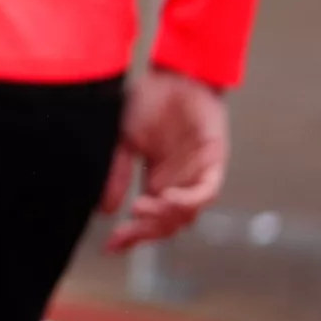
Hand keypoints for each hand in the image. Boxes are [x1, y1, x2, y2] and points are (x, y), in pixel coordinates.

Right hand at [102, 67, 228, 250]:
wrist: (171, 74)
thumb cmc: (147, 102)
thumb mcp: (122, 141)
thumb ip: (116, 173)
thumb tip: (107, 210)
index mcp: (156, 179)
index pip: (147, 219)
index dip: (131, 236)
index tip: (109, 247)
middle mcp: (177, 182)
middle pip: (167, 224)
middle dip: (144, 233)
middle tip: (123, 233)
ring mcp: (196, 173)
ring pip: (187, 214)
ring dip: (164, 218)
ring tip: (140, 209)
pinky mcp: (213, 161)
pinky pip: (206, 190)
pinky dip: (188, 200)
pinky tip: (166, 197)